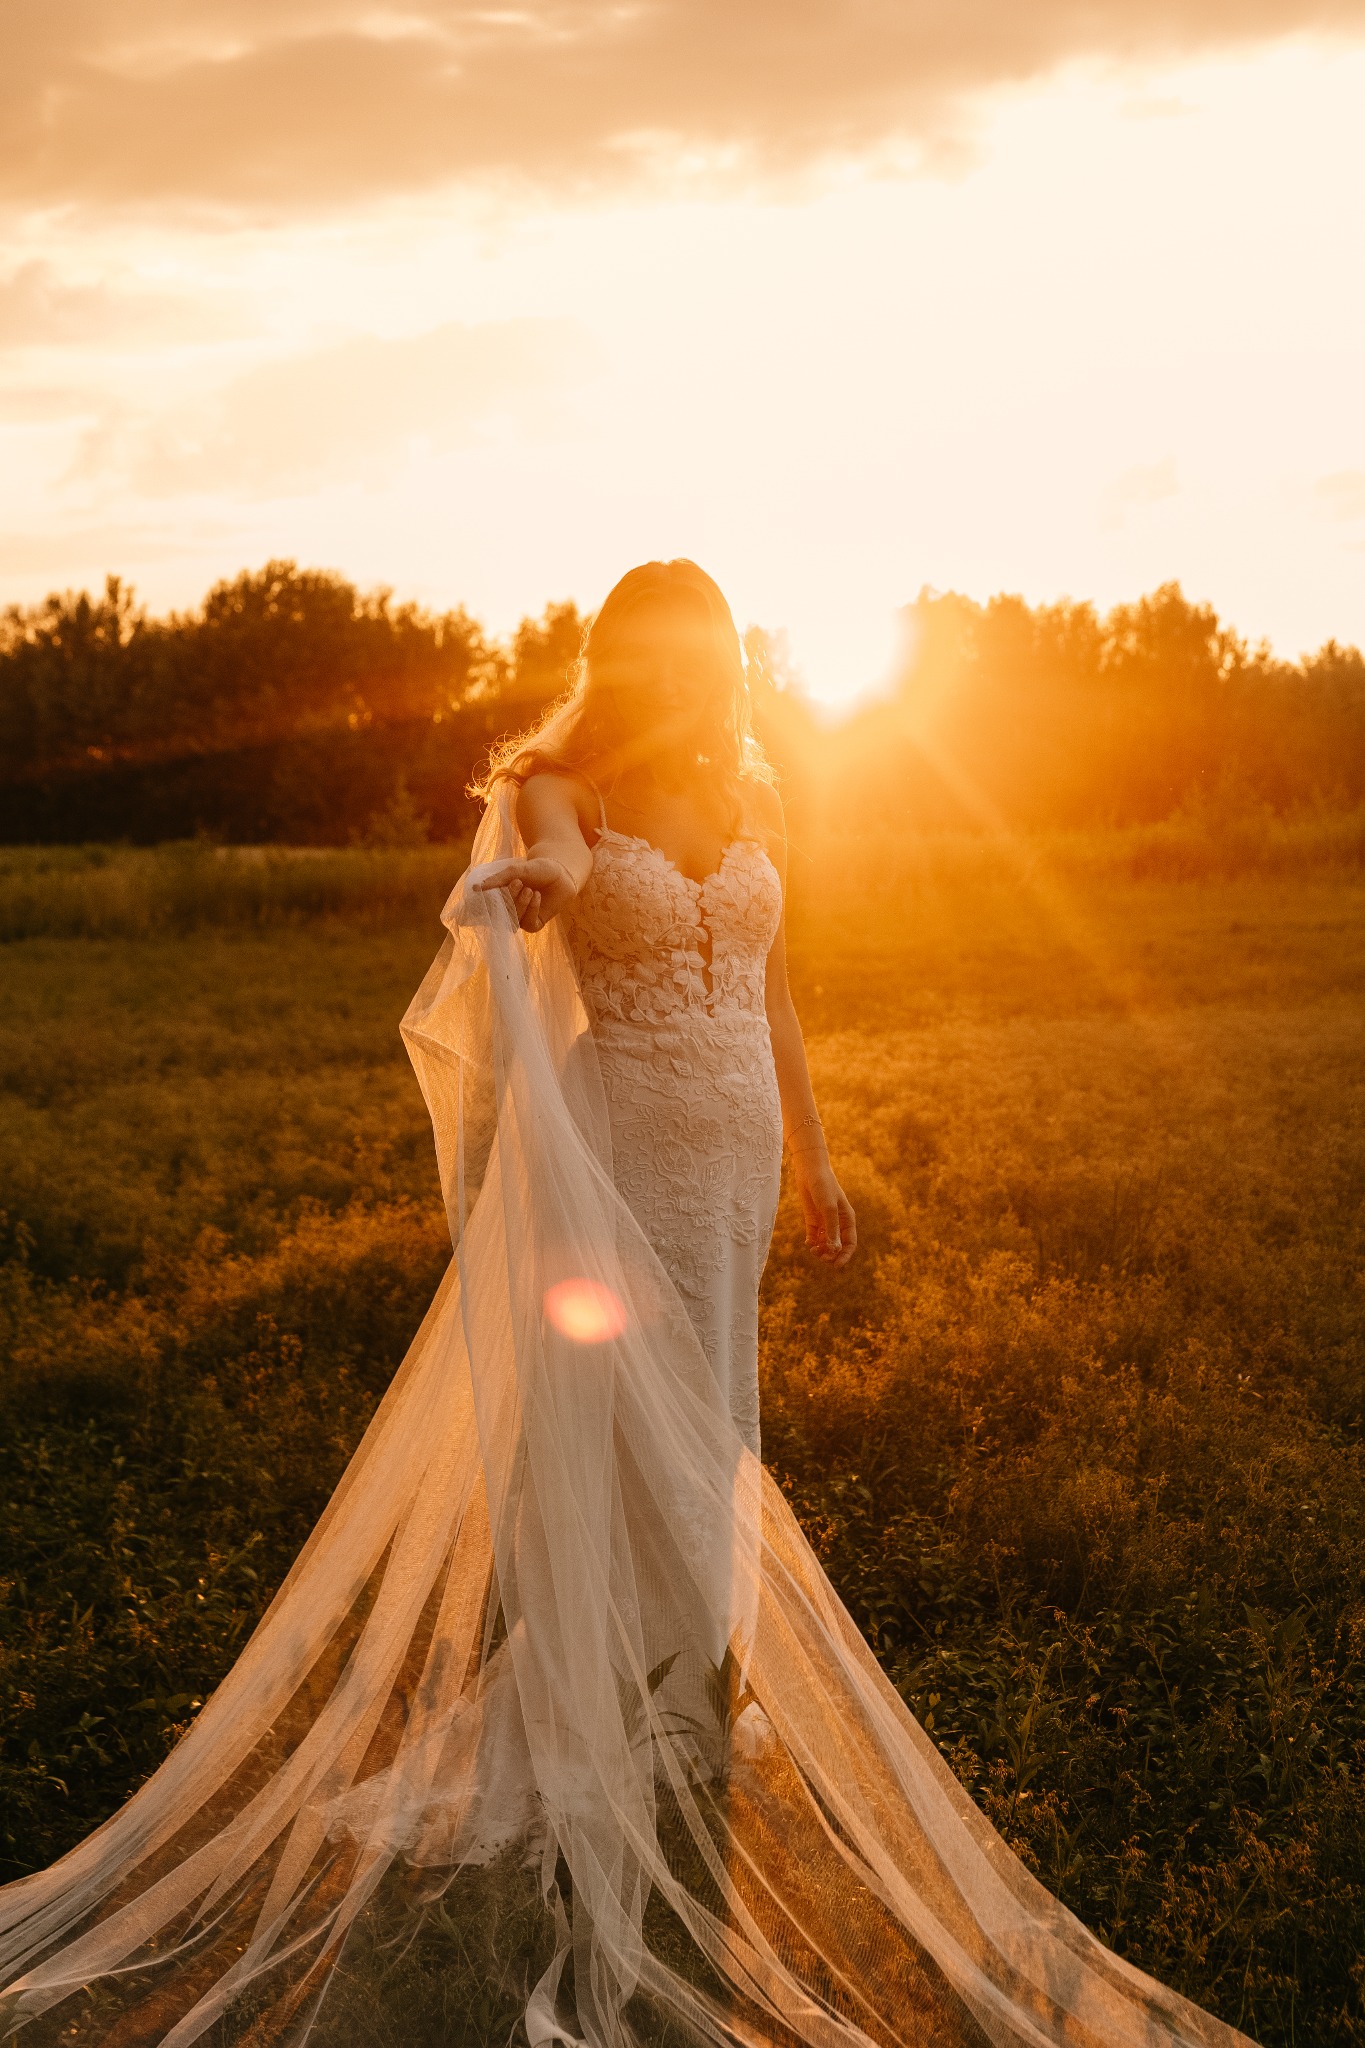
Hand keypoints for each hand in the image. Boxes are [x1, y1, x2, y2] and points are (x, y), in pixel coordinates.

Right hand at [472, 857, 575, 932]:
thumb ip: (497, 880)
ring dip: (520, 904)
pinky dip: (531, 909)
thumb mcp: (515, 871)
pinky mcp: (534, 924)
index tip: (481, 901)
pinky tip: (537, 896)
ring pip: (513, 920)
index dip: (477, 911)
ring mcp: (521, 919)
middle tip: (518, 882)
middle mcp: (507, 911)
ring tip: (529, 889)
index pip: (483, 911)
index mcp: (498, 899)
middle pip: (499, 914)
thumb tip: (476, 888)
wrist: (561, 872)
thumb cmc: (536, 870)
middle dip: (508, 898)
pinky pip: (528, 924)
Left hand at [792, 1150, 856, 1267]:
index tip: (836, 1265)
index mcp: (847, 1220)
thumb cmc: (823, 1187)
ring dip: (820, 1249)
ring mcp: (825, 1222)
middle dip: (830, 1254)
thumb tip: (834, 1250)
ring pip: (825, 1243)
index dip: (845, 1256)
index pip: (850, 1243)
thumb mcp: (829, 1209)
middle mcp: (837, 1223)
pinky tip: (808, 1242)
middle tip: (821, 1257)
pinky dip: (811, 1242)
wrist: (809, 1172)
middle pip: (837, 1246)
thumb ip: (831, 1230)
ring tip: (812, 1249)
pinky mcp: (813, 1220)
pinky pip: (814, 1237)